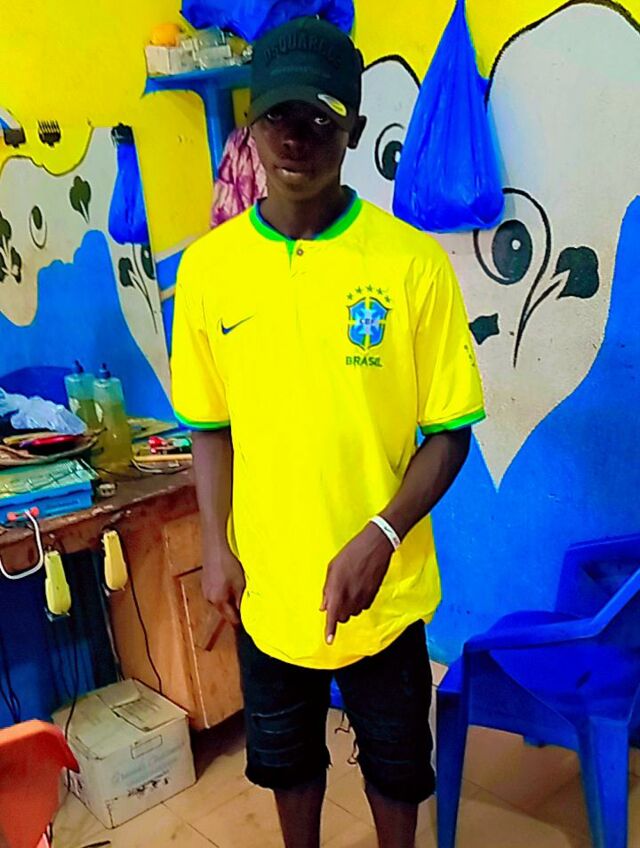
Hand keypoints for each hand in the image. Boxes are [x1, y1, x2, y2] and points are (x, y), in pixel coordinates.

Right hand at [201, 547, 245, 625]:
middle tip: (249, 607)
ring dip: (229, 599)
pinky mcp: (205, 581)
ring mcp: (205, 590)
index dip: (242, 624)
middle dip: (236, 611)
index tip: (251, 627)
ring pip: (220, 601)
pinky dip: (224, 591)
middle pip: (225, 611)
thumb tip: (246, 614)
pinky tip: (229, 581)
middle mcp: (209, 599)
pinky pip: (216, 592)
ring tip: (240, 591)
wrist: (215, 545)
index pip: (232, 620)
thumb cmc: (229, 564)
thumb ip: (242, 601)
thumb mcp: (240, 584)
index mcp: (219, 602)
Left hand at [321, 523, 394, 644]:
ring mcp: (364, 596)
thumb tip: (323, 606)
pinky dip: (359, 602)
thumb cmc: (351, 553)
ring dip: (349, 607)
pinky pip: (363, 606)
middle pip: (343, 617)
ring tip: (349, 588)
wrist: (375, 545)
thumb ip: (327, 589)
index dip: (330, 629)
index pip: (333, 615)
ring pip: (354, 613)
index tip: (328, 640)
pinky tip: (359, 587)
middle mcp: (351, 596)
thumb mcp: (333, 567)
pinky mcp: (373, 595)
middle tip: (337, 599)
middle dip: (338, 613)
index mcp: (338, 588)